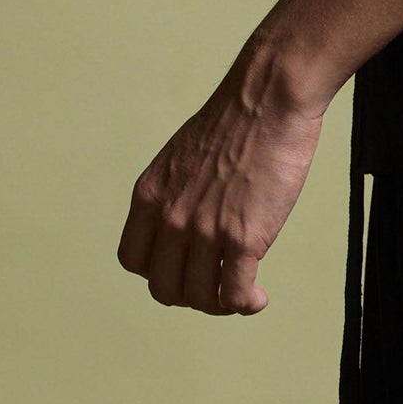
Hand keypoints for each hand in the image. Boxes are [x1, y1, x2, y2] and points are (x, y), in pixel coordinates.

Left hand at [116, 42, 326, 315]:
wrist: (269, 98)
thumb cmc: (237, 122)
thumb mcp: (183, 156)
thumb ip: (177, 192)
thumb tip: (191, 224)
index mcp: (150, 195)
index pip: (133, 260)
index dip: (158, 272)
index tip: (184, 267)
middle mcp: (170, 217)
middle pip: (163, 288)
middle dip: (190, 294)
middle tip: (217, 285)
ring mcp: (204, 230)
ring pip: (199, 298)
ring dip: (220, 304)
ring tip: (241, 293)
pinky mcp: (242, 239)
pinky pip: (233, 295)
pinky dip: (245, 304)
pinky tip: (258, 297)